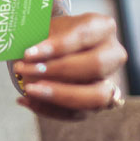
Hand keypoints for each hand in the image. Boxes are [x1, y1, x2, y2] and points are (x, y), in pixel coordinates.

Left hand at [11, 13, 126, 119]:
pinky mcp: (98, 104)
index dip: (57, 46)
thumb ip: (39, 36)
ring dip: (59, 94)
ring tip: (28, 89)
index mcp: (103, 27)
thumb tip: (28, 53)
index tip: (28, 53)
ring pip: (96, 96)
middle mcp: (113, 55)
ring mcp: (110, 82)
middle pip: (96, 65)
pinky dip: (49, 109)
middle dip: (57, 70)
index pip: (84, 35)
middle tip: (25, 70)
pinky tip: (25, 100)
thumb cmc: (51, 35)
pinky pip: (78, 113)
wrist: (55, 49)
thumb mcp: (44, 27)